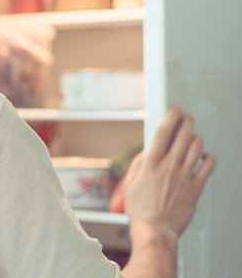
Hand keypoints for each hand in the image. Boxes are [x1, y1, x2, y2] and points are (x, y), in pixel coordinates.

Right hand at [124, 108, 214, 240]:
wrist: (155, 230)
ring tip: (193, 137)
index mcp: (151, 163)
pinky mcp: (196, 187)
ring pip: (198, 146)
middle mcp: (170, 166)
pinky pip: (208, 164)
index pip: (164, 132)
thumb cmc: (141, 209)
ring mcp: (185, 176)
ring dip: (196, 138)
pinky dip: (207, 157)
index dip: (171, 117)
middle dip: (187, 122)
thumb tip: (150, 150)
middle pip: (184, 135)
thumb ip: (140, 163)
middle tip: (187, 119)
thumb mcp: (131, 181)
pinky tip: (202, 157)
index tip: (175, 110)